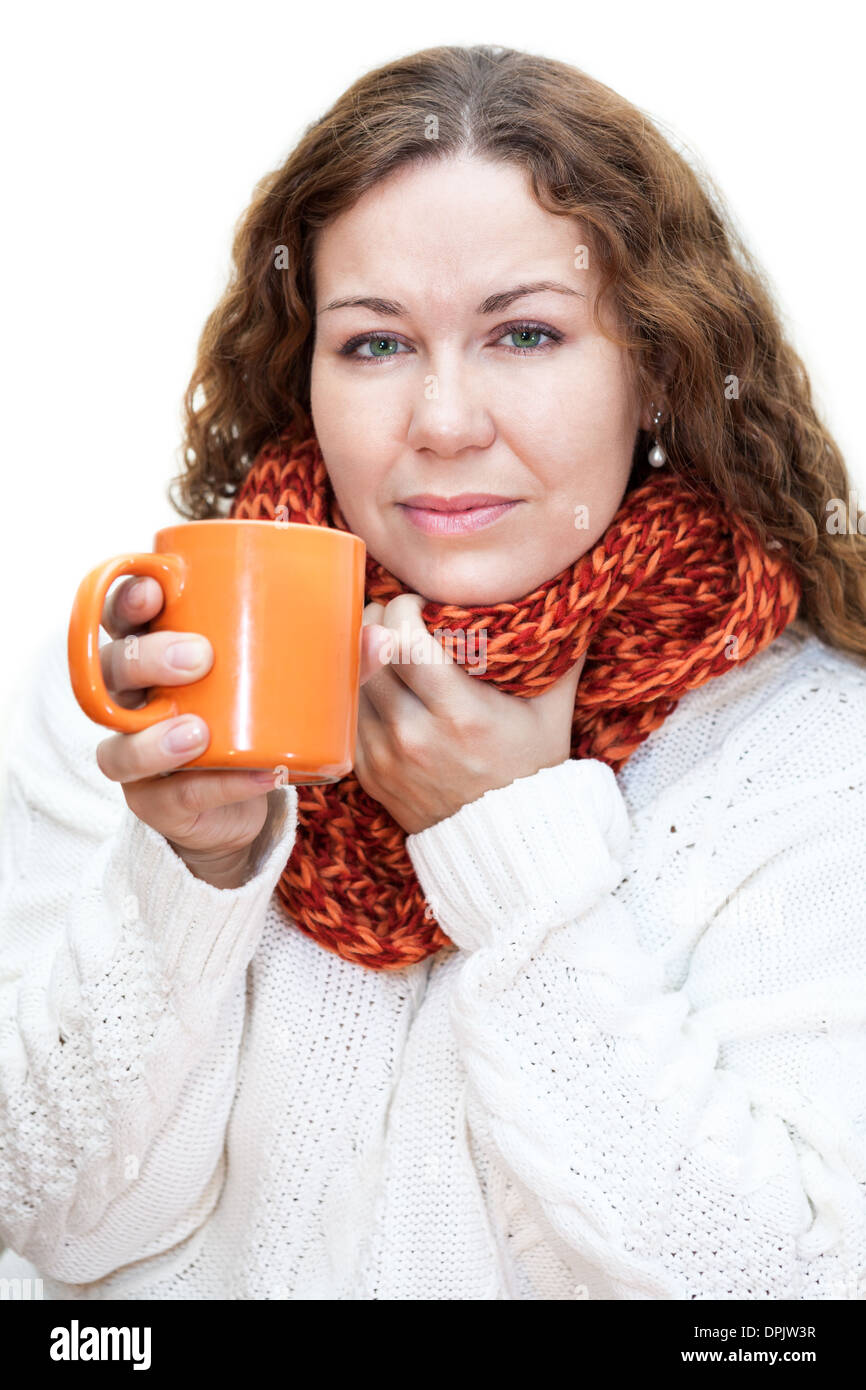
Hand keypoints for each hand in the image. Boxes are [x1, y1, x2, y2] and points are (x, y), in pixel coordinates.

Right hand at [95, 575, 388, 886]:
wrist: (240, 805)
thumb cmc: (255, 720)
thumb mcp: (288, 685)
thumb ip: (332, 662)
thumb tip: (383, 636)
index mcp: (155, 650)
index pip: (121, 616)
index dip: (127, 599)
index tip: (157, 590)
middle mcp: (133, 701)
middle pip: (113, 670)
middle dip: (148, 659)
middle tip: (198, 657)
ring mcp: (137, 754)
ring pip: (119, 745)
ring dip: (156, 739)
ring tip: (199, 733)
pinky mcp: (156, 803)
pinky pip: (172, 796)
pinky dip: (217, 788)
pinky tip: (258, 777)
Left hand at [355, 593, 585, 834]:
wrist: (508, 842)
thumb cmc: (533, 768)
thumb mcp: (552, 711)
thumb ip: (559, 654)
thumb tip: (570, 603)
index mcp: (459, 713)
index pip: (403, 637)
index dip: (405, 607)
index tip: (421, 605)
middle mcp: (414, 735)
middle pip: (367, 650)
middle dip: (379, 619)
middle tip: (399, 617)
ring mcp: (385, 756)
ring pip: (349, 678)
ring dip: (364, 653)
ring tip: (388, 645)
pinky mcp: (368, 772)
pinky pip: (347, 713)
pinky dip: (360, 690)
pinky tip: (383, 683)